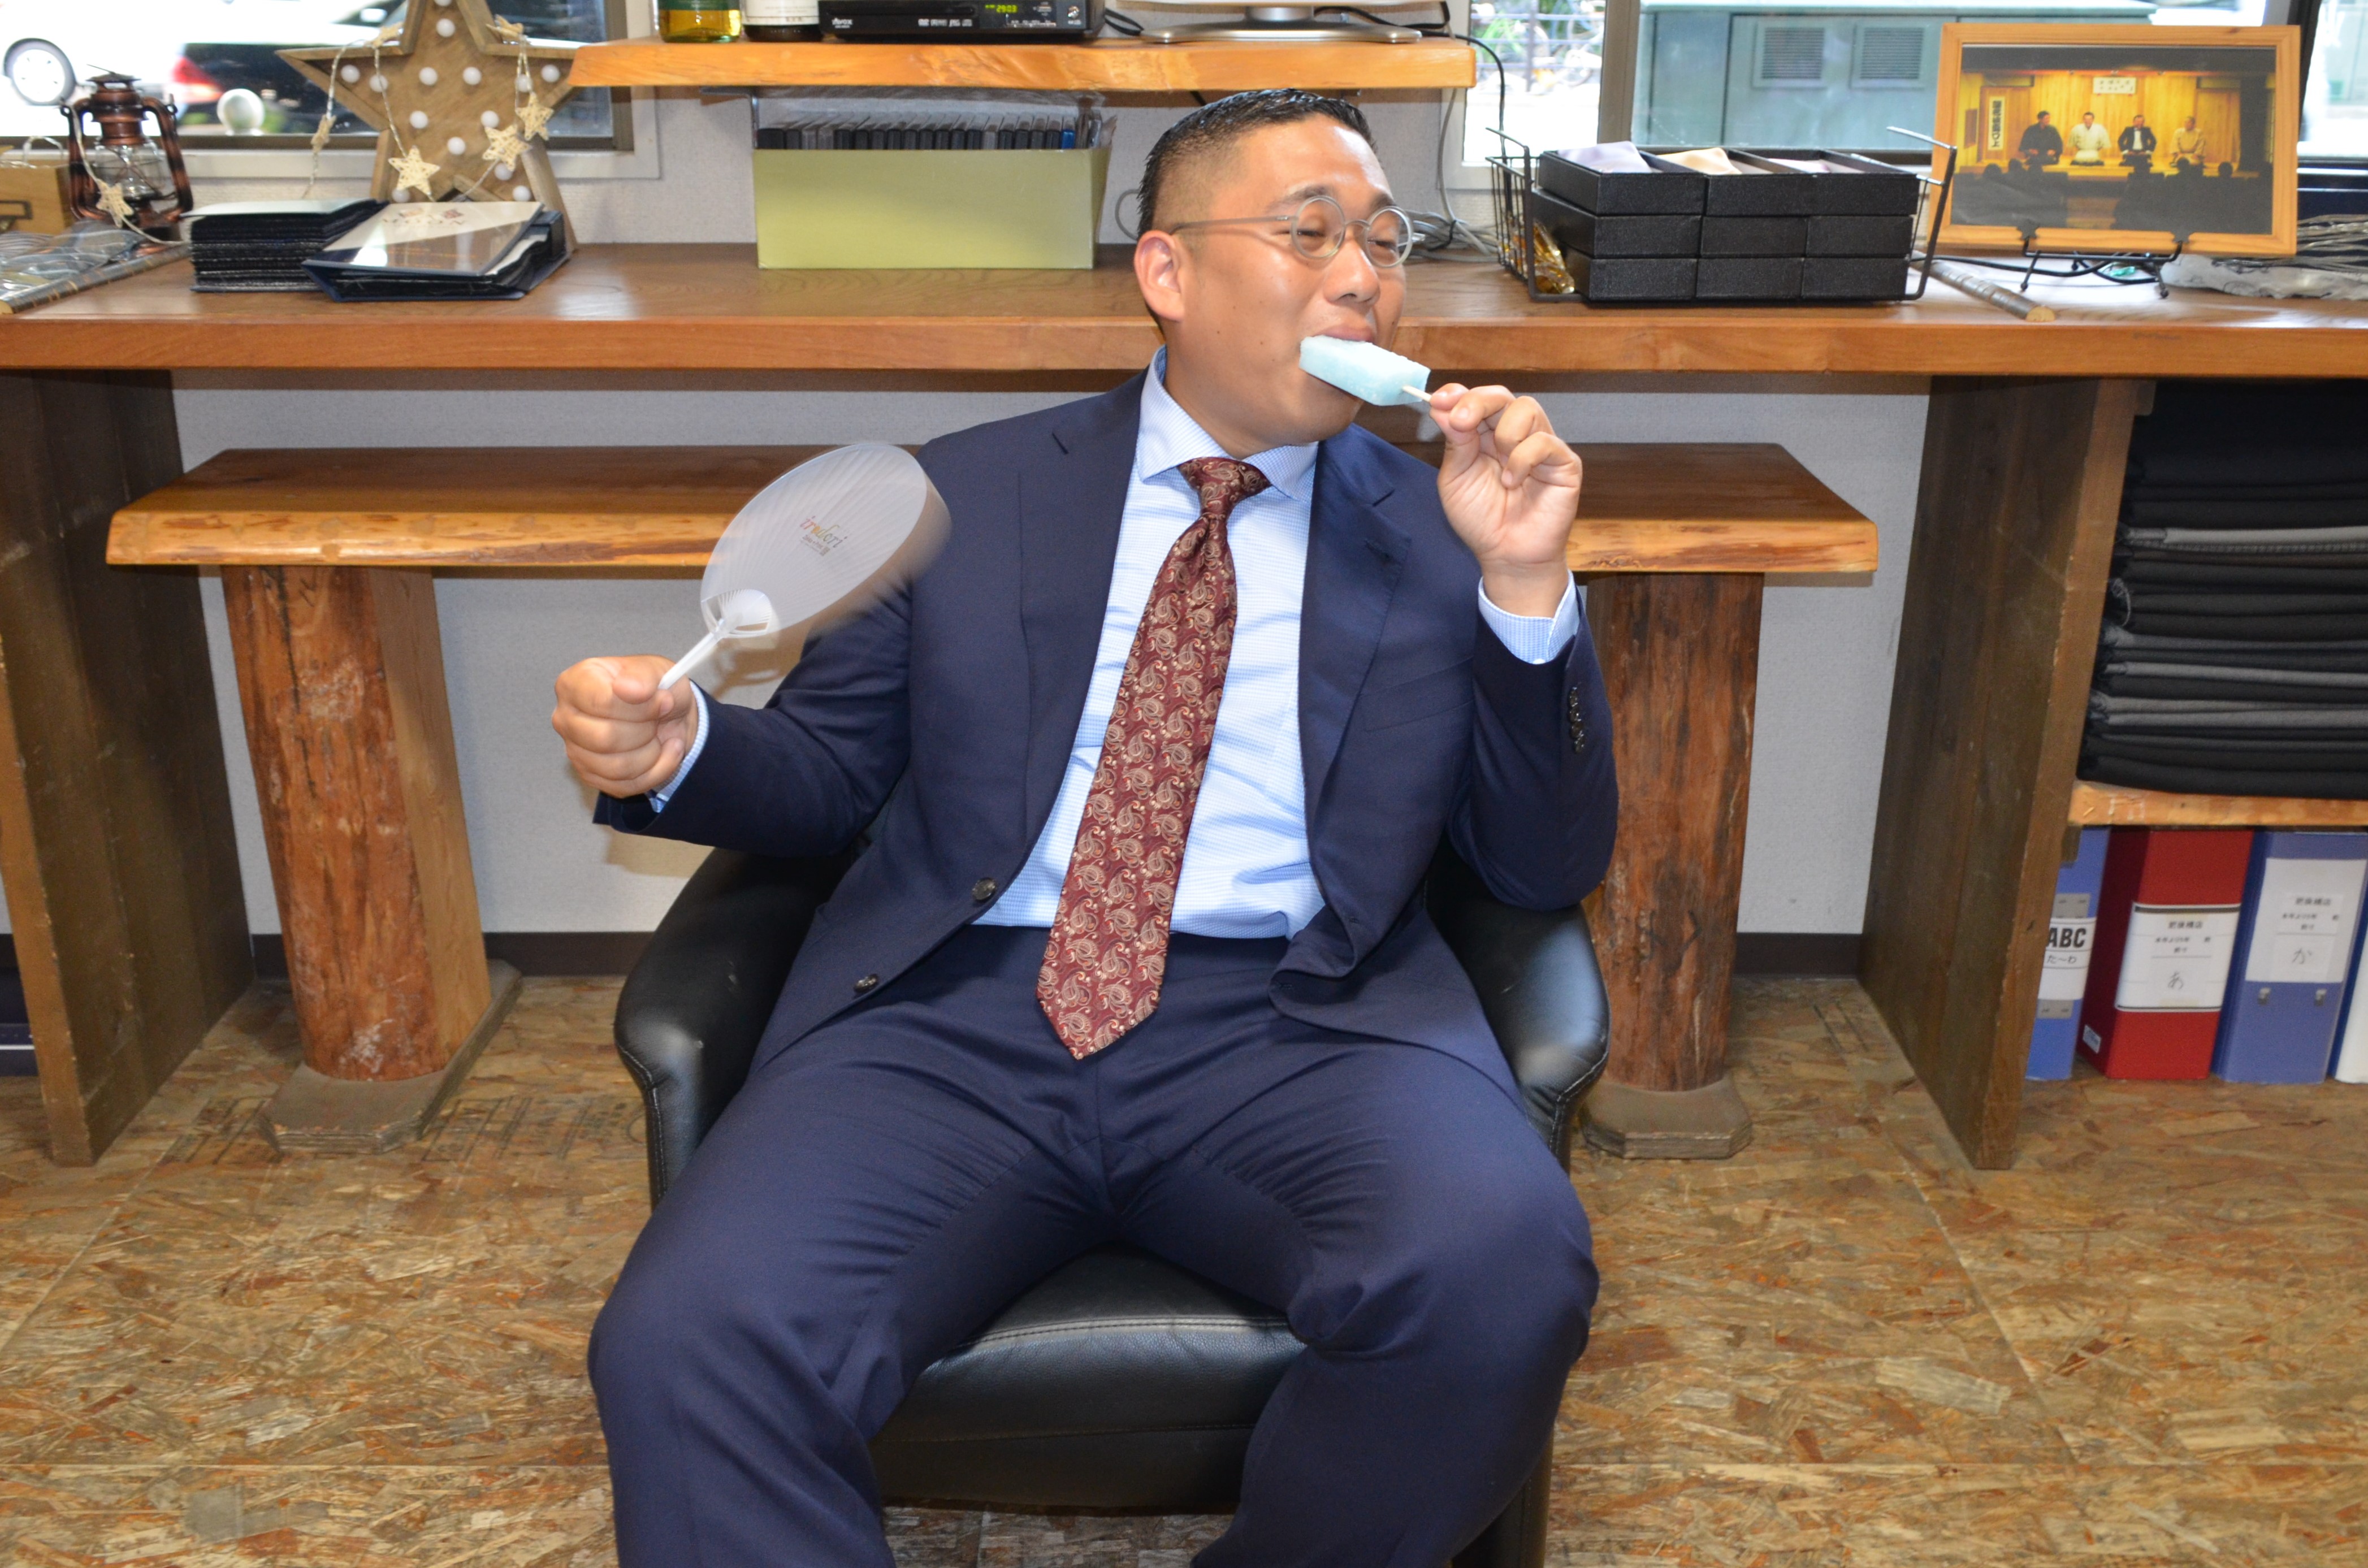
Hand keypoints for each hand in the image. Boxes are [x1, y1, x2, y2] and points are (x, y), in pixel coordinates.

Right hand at [552, 656, 698, 799]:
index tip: (663, 700)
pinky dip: (657, 770)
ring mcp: (575, 749)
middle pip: (605, 738)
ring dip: (652, 752)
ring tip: (660, 734)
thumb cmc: (654, 689)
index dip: (640, 706)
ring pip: (617, 767)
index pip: (601, 702)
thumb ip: (642, 676)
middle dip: (645, 731)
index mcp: (574, 683)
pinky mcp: (591, 775)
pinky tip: (663, 751)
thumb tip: (628, 688)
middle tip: (659, 718)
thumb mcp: (657, 671)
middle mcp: (566, 717)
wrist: (667, 716)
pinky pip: (626, 785)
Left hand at [1430, 385, 1581, 616]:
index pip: (1478, 400)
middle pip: (1501, 396)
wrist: (1506, 555)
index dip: (1459, 394)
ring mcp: (1541, 446)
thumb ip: (1455, 443)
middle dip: (1477, 403)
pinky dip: (1522, 459)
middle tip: (1461, 421)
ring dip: (1504, 434)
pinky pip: (1544, 441)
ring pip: (1527, 408)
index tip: (1439, 400)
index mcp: (1486, 435)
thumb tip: (1441, 406)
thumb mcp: (1456, 479)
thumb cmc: (1481, 520)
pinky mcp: (1564, 462)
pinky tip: (1513, 482)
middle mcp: (1515, 435)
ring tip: (1498, 469)